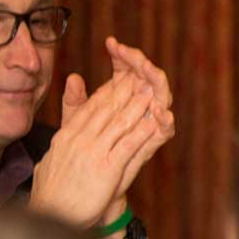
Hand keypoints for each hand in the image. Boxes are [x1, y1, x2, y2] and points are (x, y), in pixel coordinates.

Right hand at [28, 74, 160, 227]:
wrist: (51, 218)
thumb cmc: (52, 192)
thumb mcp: (52, 158)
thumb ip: (62, 137)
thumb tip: (61, 127)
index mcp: (66, 136)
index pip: (90, 108)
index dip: (109, 92)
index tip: (123, 79)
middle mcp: (78, 140)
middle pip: (106, 110)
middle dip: (126, 91)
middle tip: (143, 76)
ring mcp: (92, 153)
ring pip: (119, 123)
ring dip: (138, 106)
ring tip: (152, 93)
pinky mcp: (106, 169)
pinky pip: (127, 146)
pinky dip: (142, 133)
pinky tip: (154, 123)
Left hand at [83, 38, 178, 198]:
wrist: (86, 195)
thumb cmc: (82, 161)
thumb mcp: (76, 127)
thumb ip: (76, 103)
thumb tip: (73, 77)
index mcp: (121, 106)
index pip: (127, 74)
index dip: (122, 58)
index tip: (111, 43)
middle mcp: (137, 115)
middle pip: (146, 82)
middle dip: (140, 64)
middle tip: (130, 52)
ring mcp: (146, 130)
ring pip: (161, 100)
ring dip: (157, 84)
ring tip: (147, 70)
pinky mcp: (151, 148)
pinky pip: (165, 131)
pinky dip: (165, 119)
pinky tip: (158, 108)